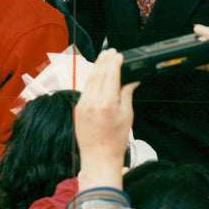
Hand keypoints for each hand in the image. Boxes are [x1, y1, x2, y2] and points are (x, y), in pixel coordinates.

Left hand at [74, 49, 137, 190]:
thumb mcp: (127, 116)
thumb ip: (126, 94)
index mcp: (106, 103)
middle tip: (110, 51)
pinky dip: (92, 79)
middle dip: (104, 61)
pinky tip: (96, 74)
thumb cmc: (115, 140)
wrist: (98, 157)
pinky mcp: (78, 108)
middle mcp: (91, 102)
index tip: (118, 55)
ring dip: (97, 67)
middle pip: (97, 74)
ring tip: (104, 57)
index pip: (110, 76)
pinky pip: (85, 89)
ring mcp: (82, 104)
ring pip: (90, 80)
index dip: (114, 63)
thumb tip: (130, 80)